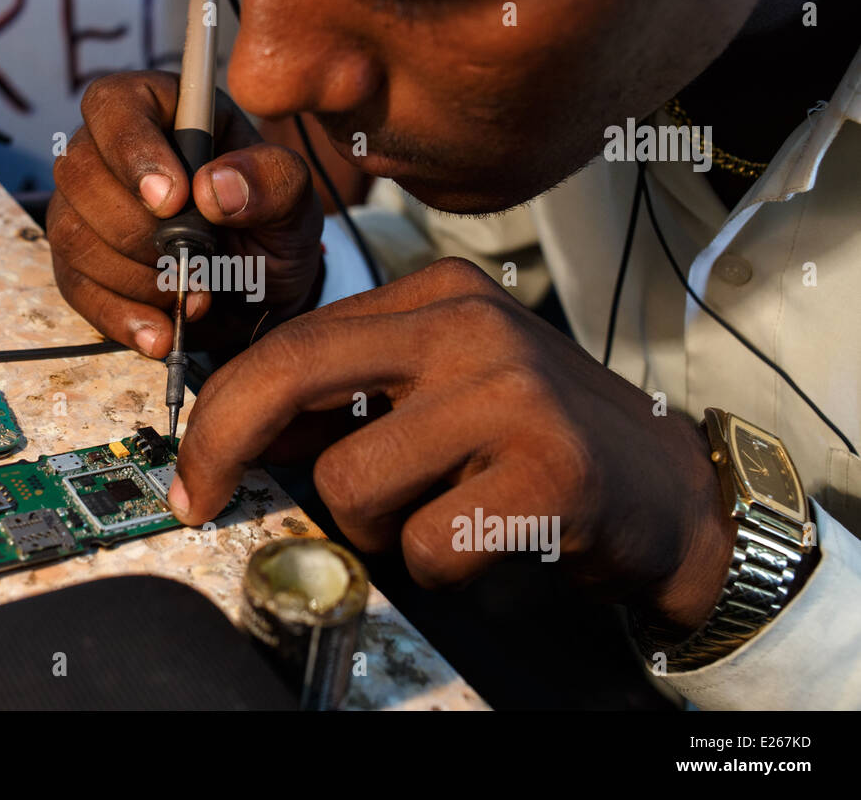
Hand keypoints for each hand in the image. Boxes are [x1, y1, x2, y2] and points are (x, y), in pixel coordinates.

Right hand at [47, 71, 323, 358]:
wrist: (261, 289)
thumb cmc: (271, 222)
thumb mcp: (294, 198)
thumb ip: (271, 179)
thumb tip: (214, 186)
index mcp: (160, 108)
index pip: (114, 105)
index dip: (134, 153)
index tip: (174, 201)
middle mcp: (107, 151)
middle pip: (81, 175)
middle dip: (140, 232)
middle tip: (198, 262)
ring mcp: (84, 209)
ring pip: (72, 235)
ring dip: (136, 278)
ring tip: (195, 296)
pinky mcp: (79, 264)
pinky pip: (75, 288)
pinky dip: (120, 317)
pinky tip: (162, 333)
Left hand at [170, 257, 737, 632]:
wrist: (669, 488)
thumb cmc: (535, 441)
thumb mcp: (439, 392)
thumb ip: (347, 400)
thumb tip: (234, 438)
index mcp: (437, 295)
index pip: (289, 342)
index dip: (220, 410)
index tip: (192, 466)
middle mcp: (470, 326)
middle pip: (292, 376)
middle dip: (224, 446)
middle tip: (201, 502)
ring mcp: (512, 393)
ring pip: (352, 483)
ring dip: (375, 528)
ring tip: (440, 514)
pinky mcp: (549, 471)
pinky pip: (423, 544)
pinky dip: (437, 565)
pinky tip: (486, 540)